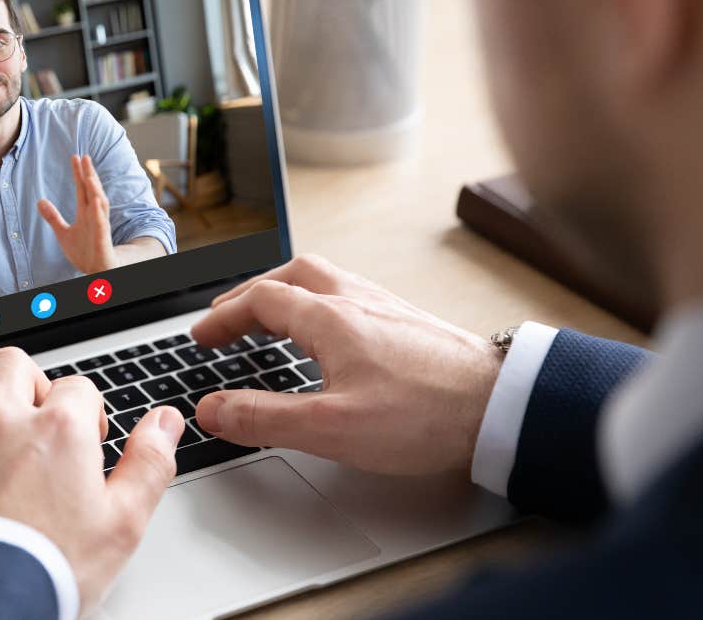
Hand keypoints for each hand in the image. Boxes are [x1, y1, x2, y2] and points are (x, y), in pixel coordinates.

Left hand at [0, 348, 184, 611]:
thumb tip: (166, 422)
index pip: (78, 387)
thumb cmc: (45, 571)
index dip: (87, 414)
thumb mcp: (121, 525)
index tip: (84, 444)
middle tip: (35, 421)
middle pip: (13, 363)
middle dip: (28, 384)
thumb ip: (149, 464)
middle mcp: (1, 419)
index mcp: (58, 429)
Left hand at [38, 155, 115, 273]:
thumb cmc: (84, 252)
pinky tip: (97, 201)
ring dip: (95, 189)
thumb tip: (40, 201)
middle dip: (89, 175)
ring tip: (89, 175)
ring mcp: (100, 227)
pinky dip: (99, 213)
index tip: (76, 157)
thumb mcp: (63, 233)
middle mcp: (95, 217)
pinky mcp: (103, 240)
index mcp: (86, 213)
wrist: (97, 272)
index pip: (83, 189)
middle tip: (84, 157)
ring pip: (100, 205)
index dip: (79, 173)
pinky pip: (102, 224)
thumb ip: (53, 217)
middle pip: (93, 191)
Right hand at [190, 255, 503, 475]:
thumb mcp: (330, 427)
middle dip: (251, 293)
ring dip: (287, 291)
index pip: (259, 300)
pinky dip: (320, 302)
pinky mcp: (410, 322)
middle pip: (291, 275)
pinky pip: (351, 294)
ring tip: (272, 316)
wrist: (501, 405)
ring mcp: (387, 307)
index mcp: (330, 317)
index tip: (201, 337)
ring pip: (324, 279)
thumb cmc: (425, 415)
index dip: (223, 317)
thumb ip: (263, 418)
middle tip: (229, 316)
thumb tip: (212, 409)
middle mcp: (357, 300)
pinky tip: (332, 330)